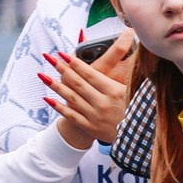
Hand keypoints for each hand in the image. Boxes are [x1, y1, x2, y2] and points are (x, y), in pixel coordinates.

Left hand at [39, 30, 135, 148]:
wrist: (139, 136)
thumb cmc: (137, 108)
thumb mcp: (137, 90)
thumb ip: (128, 71)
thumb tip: (126, 46)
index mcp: (116, 92)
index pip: (90, 74)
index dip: (75, 63)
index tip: (63, 54)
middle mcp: (104, 104)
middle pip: (78, 84)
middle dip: (62, 69)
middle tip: (49, 58)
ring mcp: (95, 117)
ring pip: (71, 98)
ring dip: (56, 86)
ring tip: (43, 75)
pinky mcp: (90, 128)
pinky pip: (71, 115)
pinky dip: (58, 107)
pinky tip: (47, 98)